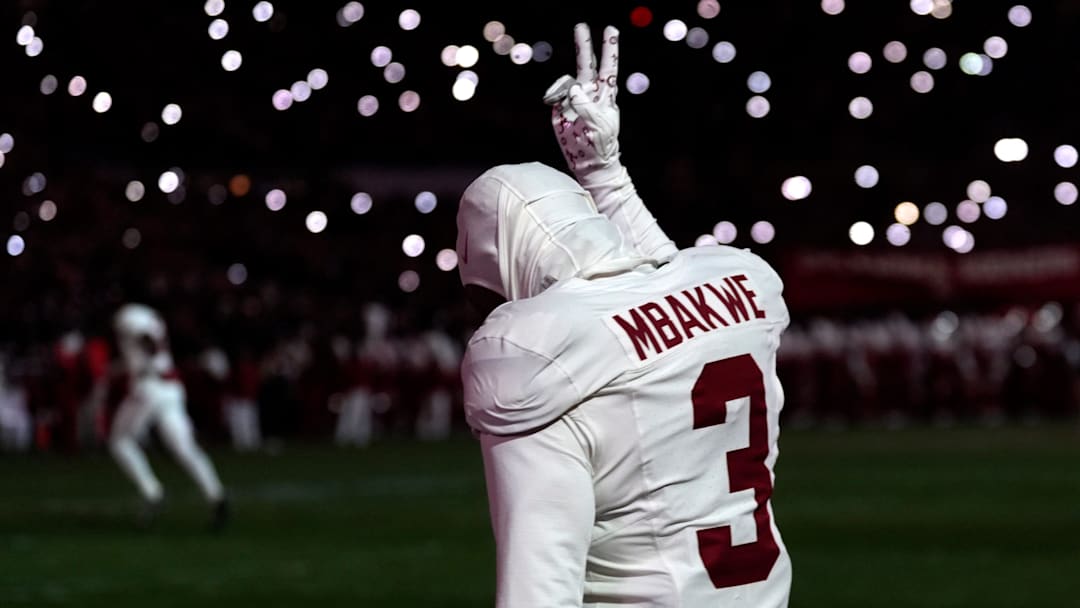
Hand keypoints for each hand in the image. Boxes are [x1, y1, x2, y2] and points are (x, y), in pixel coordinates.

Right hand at [543, 23, 620, 174]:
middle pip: (586, 63)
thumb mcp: (599, 127)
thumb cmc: (601, 145)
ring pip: (565, 80)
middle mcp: (589, 91)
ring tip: (559, 104)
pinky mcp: (560, 106)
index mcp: (605, 95)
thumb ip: (587, 106)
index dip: (609, 48)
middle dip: (583, 45)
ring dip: (560, 87)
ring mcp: (573, 98)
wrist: (588, 161)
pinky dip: (552, 95)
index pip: (608, 67)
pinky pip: (554, 93)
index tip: (611, 29)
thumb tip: (574, 87)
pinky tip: (551, 103)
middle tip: (580, 25)